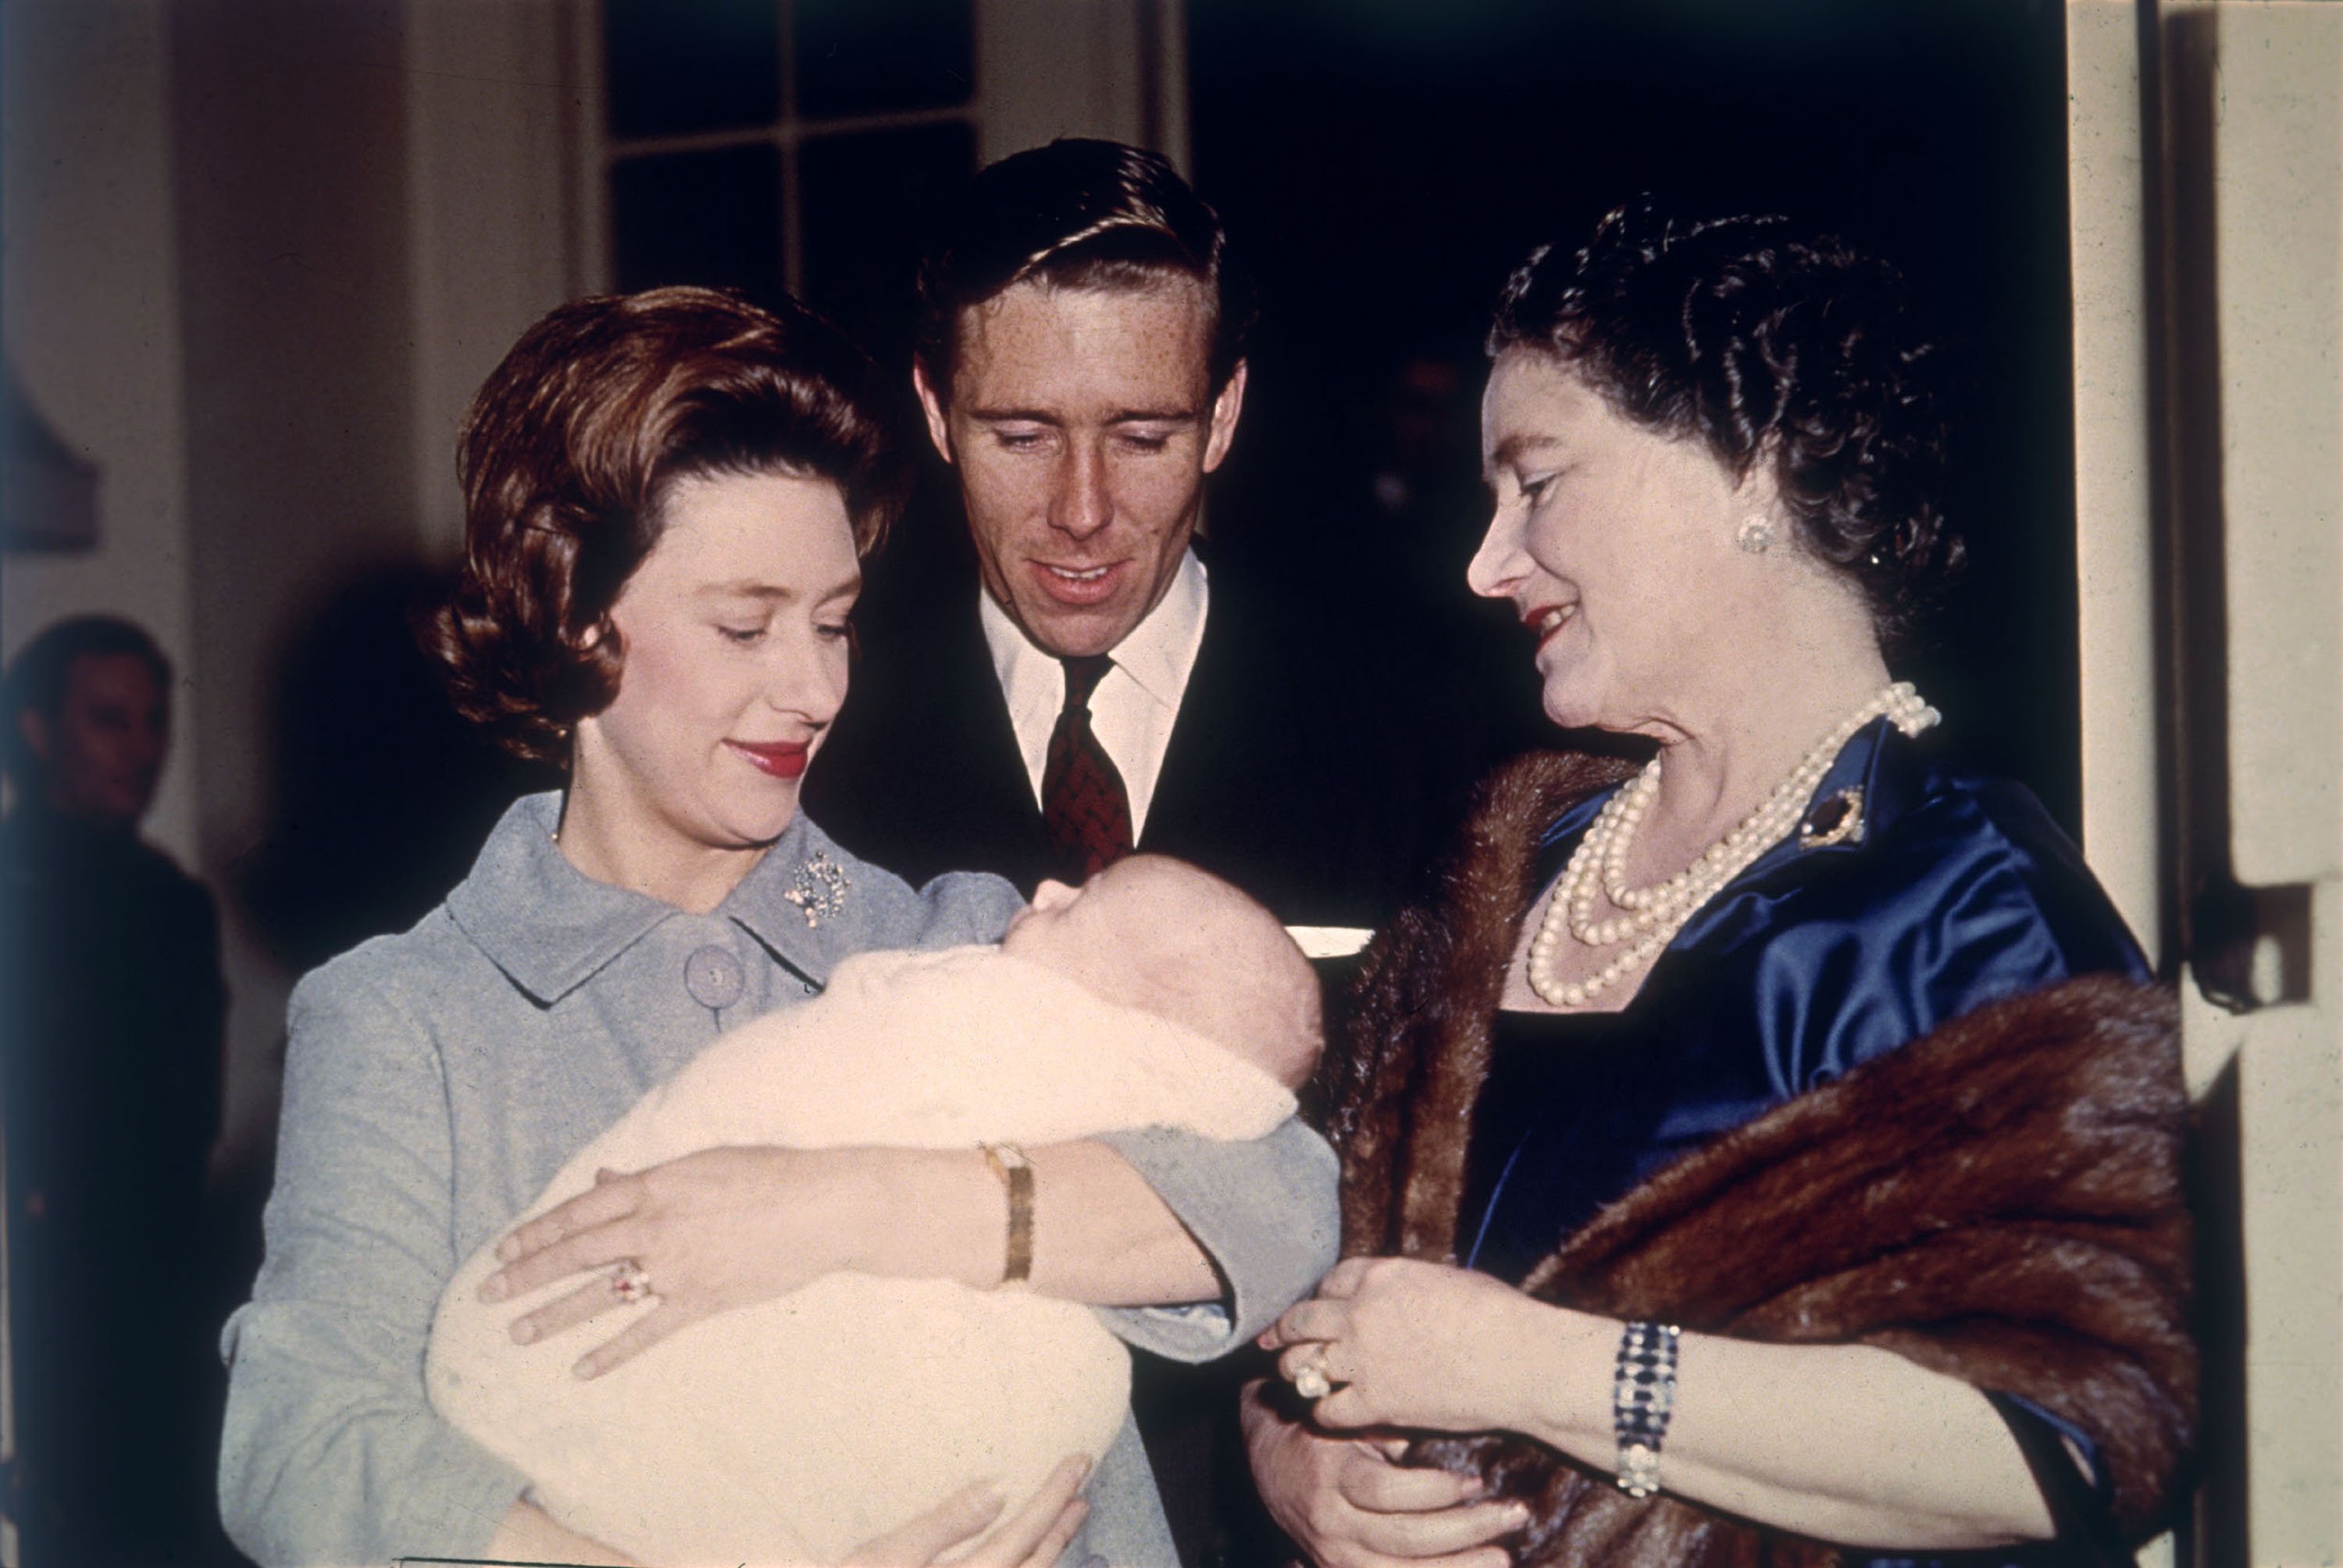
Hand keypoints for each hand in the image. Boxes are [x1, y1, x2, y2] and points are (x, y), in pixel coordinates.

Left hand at [479, 1146, 869, 1377]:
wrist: (822, 1207)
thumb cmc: (767, 1174)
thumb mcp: (702, 1163)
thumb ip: (648, 1176)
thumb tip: (603, 1180)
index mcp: (653, 1187)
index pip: (578, 1213)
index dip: (536, 1231)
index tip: (504, 1248)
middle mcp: (654, 1228)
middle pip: (574, 1254)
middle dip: (525, 1274)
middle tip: (486, 1293)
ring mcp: (674, 1268)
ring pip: (599, 1295)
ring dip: (553, 1315)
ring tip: (517, 1333)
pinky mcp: (700, 1300)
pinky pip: (645, 1332)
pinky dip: (611, 1353)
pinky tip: (580, 1370)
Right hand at [845, 1455, 1093, 1566]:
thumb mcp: (890, 1555)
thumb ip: (947, 1524)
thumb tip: (999, 1489)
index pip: (1025, 1532)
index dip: (1055, 1496)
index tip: (1079, 1462)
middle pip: (1036, 1562)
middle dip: (1061, 1525)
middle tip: (1083, 1490)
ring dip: (1051, 1549)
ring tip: (1066, 1521)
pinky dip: (1028, 1567)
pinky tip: (1025, 1557)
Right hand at [1241, 1380, 1524, 1567]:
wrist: (1266, 1461)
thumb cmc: (1321, 1430)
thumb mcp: (1350, 1421)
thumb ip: (1393, 1431)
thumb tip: (1452, 1430)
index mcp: (1333, 1477)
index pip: (1388, 1491)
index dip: (1437, 1489)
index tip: (1476, 1479)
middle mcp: (1331, 1525)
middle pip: (1405, 1538)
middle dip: (1466, 1529)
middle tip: (1513, 1514)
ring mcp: (1334, 1556)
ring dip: (1460, 1567)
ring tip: (1503, 1556)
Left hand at [1263, 1257, 1576, 1434]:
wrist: (1519, 1360)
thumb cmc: (1498, 1316)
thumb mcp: (1446, 1279)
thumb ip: (1410, 1286)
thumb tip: (1404, 1293)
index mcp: (1379, 1275)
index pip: (1330, 1282)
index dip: (1322, 1297)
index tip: (1317, 1308)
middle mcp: (1359, 1313)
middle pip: (1301, 1320)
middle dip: (1285, 1331)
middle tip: (1272, 1341)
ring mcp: (1361, 1359)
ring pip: (1303, 1365)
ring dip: (1296, 1372)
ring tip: (1292, 1379)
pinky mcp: (1372, 1402)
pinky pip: (1326, 1408)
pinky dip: (1322, 1411)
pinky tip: (1327, 1413)